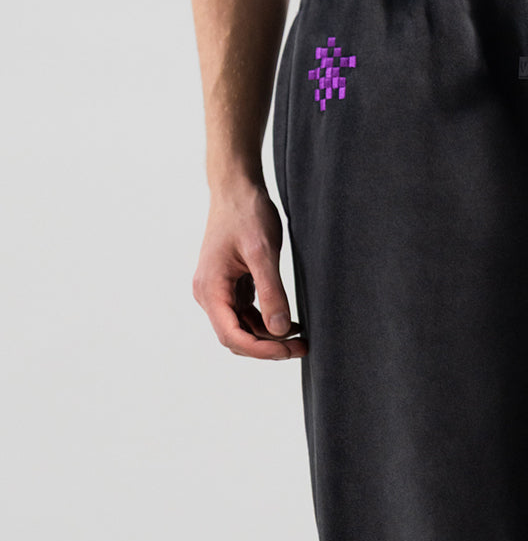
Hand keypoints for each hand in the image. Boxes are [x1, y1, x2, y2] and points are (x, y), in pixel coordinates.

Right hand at [193, 178, 307, 359]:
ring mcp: (220, 292)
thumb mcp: (263, 252)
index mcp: (211, 289)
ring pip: (244, 330)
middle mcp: (210, 294)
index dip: (261, 350)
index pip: (231, 335)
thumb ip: (271, 291)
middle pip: (237, 338)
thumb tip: (280, 329)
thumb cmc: (246, 214)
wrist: (237, 189)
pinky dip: (268, 324)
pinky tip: (291, 324)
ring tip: (302, 339)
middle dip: (269, 348)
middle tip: (303, 347)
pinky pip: (248, 316)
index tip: (289, 351)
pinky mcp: (232, 287)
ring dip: (271, 339)